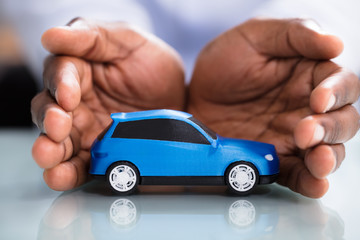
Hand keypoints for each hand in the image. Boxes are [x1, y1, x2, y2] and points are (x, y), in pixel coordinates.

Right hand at [31, 18, 184, 190]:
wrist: (180, 97)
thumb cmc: (151, 62)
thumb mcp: (127, 41)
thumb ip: (92, 37)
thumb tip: (52, 36)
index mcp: (79, 72)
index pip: (61, 75)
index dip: (61, 85)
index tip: (69, 96)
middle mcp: (76, 103)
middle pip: (50, 113)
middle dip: (50, 122)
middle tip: (57, 128)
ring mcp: (86, 130)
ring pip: (59, 142)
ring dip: (52, 152)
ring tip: (51, 159)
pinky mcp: (99, 153)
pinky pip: (81, 164)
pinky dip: (70, 172)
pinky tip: (63, 175)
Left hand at [188, 18, 359, 197]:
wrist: (191, 96)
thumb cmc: (223, 61)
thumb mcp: (255, 36)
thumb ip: (295, 34)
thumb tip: (336, 44)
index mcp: (309, 77)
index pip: (341, 85)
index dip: (338, 93)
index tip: (319, 100)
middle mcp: (306, 109)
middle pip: (341, 122)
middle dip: (330, 130)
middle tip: (305, 131)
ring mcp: (291, 137)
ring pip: (326, 151)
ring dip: (327, 159)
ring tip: (317, 161)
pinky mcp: (273, 159)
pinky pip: (298, 174)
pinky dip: (309, 182)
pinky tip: (314, 183)